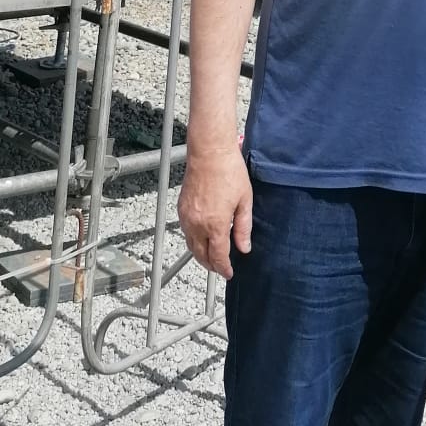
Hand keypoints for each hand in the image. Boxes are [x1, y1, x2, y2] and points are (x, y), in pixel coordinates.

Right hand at [178, 140, 252, 278]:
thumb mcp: (244, 200)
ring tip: (212, 256)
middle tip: (221, 268)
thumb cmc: (229, 171)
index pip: (218, 257)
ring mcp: (187, 217)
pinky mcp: (181, 209)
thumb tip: (244, 247)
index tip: (229, 273)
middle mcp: (197, 224)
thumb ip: (243, 228)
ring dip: (201, 254)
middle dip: (211, 265)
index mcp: (215, 224)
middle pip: (201, 256)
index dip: (224, 268)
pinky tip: (203, 237)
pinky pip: (186, 232)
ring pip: (191, 246)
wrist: (209, 152)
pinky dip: (194, 240)